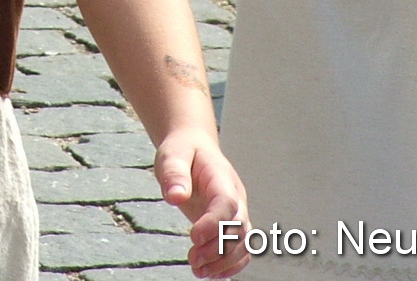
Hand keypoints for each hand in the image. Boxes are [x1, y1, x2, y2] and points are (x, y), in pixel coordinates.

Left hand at [155, 131, 251, 277]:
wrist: (194, 148)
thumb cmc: (183, 152)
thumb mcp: (172, 155)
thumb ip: (174, 174)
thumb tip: (175, 197)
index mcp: (221, 178)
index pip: (227, 204)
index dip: (215, 224)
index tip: (193, 237)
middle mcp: (235, 197)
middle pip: (239, 228)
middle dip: (218, 249)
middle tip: (192, 260)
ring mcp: (237, 212)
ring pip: (244, 243)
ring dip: (224, 262)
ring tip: (198, 271)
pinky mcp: (231, 225)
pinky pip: (241, 250)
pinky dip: (230, 266)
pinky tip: (210, 273)